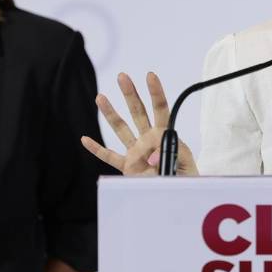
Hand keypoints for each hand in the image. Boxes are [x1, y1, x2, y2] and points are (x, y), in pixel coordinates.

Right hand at [81, 72, 198, 175]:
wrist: (179, 195)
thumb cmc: (186, 179)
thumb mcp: (187, 165)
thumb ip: (171, 155)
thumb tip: (151, 156)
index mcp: (164, 137)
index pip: (160, 110)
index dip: (155, 93)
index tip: (150, 76)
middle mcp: (148, 141)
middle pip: (138, 113)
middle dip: (130, 94)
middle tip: (123, 76)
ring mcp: (136, 153)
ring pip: (121, 130)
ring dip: (110, 114)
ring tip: (100, 97)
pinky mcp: (127, 169)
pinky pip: (109, 157)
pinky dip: (96, 149)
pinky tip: (85, 139)